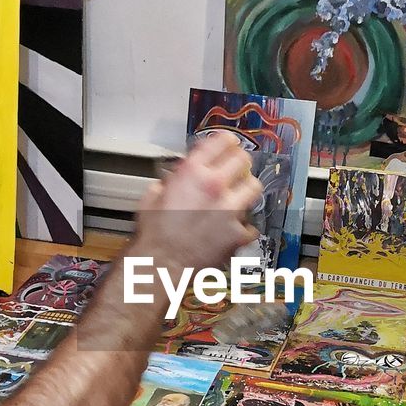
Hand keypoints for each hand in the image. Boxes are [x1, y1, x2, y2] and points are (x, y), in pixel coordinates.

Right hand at [131, 131, 261, 275]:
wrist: (161, 264)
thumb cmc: (154, 234)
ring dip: (246, 191)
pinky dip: (243, 228)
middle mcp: (214, 185)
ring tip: (237, 199)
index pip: (222, 141)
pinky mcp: (238, 232)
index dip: (227, 142)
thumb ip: (170, 181)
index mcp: (192, 172)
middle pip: (243, 160)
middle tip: (236, 170)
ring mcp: (230, 209)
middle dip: (240, 164)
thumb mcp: (152, 195)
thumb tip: (176, 178)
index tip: (230, 145)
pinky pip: (250, 225)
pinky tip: (232, 231)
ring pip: (254, 187)